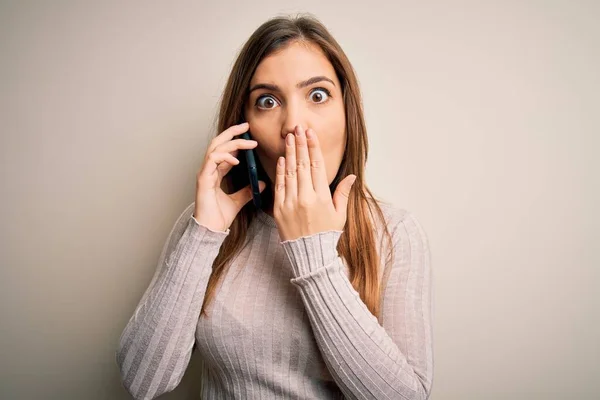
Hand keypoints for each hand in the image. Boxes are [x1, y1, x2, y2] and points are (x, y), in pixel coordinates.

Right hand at [194, 122, 265, 231]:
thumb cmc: (219, 217)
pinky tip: (237, 160)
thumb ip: (248, 191)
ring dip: (232, 142)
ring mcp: (204, 173)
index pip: (225, 150)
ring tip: (248, 143)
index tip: (249, 134)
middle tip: (246, 126)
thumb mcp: (238, 201)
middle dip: (232, 132)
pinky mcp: (203, 179)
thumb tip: (262, 183)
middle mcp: (209, 170)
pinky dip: (224, 157)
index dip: (236, 140)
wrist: (210, 230)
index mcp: (216, 173)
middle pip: (218, 143)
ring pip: (215, 147)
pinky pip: (212, 160)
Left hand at [273, 124, 356, 240]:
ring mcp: (291, 203)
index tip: (310, 134)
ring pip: (290, 172)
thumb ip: (343, 194)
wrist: (309, 255)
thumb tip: (351, 176)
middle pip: (302, 165)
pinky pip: (279, 186)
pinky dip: (280, 171)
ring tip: (289, 138)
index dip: (313, 148)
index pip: (317, 166)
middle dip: (300, 144)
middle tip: (298, 128)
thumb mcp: (340, 215)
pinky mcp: (279, 209)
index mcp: (322, 197)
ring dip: (289, 153)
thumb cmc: (327, 235)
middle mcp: (306, 197)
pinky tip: (281, 159)